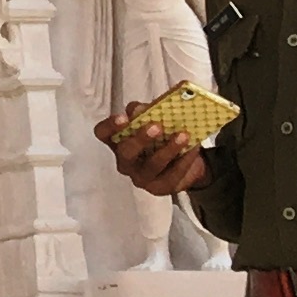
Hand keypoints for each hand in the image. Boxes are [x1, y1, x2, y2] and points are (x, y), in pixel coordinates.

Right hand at [95, 104, 210, 197]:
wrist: (184, 160)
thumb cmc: (163, 136)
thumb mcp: (155, 118)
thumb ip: (149, 110)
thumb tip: (144, 108)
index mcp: (118, 139)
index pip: (103, 133)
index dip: (110, 126)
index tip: (123, 118)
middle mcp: (125, 160)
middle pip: (126, 152)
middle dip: (140, 139)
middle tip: (156, 127)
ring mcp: (140, 176)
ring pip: (151, 166)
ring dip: (168, 150)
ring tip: (183, 136)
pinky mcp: (159, 188)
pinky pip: (172, 176)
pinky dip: (184, 161)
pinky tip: (192, 149)